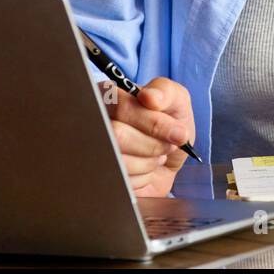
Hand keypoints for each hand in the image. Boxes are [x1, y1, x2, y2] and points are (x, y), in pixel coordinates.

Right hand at [100, 76, 195, 196]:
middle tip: (168, 146)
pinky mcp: (101, 174)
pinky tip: (144, 169)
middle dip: (153, 144)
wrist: (169, 159)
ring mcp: (95, 149)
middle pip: (118, 135)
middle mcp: (96, 121)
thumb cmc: (170, 124)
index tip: (178, 132)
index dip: (154, 122)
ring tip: (156, 156)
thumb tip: (149, 97)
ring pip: (120, 161)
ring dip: (149, 162)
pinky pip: (121, 181)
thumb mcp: (176, 100)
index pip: (123, 107)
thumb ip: (165, 91)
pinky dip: (142, 178)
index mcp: (111, 97)